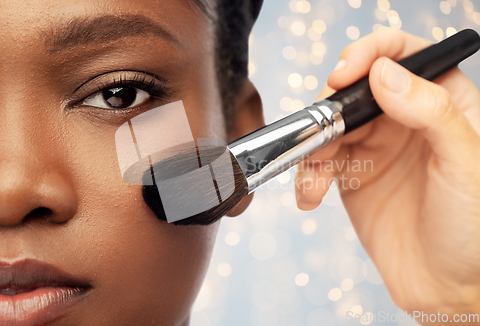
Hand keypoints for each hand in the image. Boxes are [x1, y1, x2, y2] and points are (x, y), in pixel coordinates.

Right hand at [295, 28, 479, 322]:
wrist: (446, 287)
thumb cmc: (472, 230)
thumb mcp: (463, 163)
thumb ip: (429, 110)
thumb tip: (384, 72)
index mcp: (442, 102)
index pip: (403, 55)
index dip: (370, 53)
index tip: (345, 74)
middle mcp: (404, 118)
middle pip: (354, 88)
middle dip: (330, 108)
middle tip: (322, 133)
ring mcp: (375, 146)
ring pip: (328, 124)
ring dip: (312, 147)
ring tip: (316, 180)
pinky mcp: (352, 174)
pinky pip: (317, 161)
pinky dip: (306, 175)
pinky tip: (311, 195)